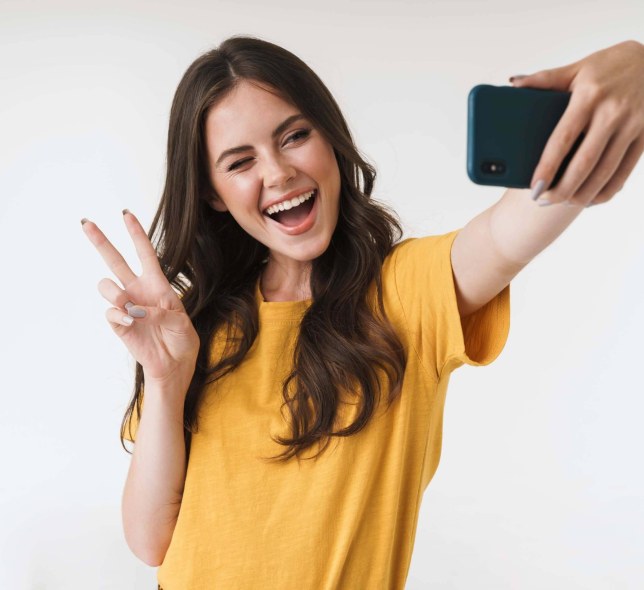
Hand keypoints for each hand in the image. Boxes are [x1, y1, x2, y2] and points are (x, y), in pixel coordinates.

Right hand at [81, 210, 199, 386]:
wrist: (174, 366)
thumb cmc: (182, 341)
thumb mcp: (182, 322)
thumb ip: (162, 311)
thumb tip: (136, 309)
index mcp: (157, 285)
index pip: (145, 254)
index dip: (136, 234)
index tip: (126, 214)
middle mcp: (138, 292)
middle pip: (115, 261)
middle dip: (101, 241)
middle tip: (86, 223)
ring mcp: (126, 307)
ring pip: (106, 285)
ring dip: (114, 292)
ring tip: (127, 304)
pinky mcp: (119, 325)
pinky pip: (110, 312)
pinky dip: (120, 315)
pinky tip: (132, 323)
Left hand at [510, 40, 643, 206]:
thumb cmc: (610, 65)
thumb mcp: (578, 68)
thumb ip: (546, 79)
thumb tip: (513, 84)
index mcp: (589, 96)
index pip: (563, 138)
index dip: (548, 166)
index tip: (535, 186)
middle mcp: (612, 112)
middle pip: (584, 162)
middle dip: (563, 188)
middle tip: (544, 201)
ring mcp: (632, 125)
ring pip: (606, 171)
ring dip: (584, 193)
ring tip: (564, 202)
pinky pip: (625, 170)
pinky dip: (608, 189)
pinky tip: (592, 199)